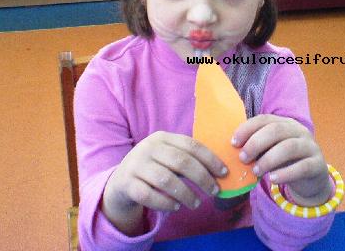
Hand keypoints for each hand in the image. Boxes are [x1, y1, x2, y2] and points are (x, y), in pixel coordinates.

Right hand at [102, 131, 227, 234]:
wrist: (121, 180)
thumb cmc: (154, 167)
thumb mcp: (168, 156)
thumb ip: (188, 159)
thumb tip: (220, 171)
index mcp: (162, 137)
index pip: (191, 145)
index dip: (210, 159)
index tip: (224, 173)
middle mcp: (148, 148)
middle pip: (181, 162)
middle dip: (202, 178)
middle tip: (214, 191)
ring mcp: (136, 165)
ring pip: (166, 180)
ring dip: (186, 194)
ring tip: (196, 203)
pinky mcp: (127, 183)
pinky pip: (150, 196)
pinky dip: (166, 203)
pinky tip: (176, 207)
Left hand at [232, 114, 331, 206]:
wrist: (312, 179)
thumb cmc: (285, 162)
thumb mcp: (271, 151)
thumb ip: (258, 148)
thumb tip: (234, 150)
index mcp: (285, 123)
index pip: (264, 119)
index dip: (247, 129)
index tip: (233, 143)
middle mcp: (299, 131)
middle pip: (276, 130)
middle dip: (256, 143)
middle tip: (243, 158)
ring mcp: (311, 146)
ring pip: (289, 147)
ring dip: (268, 159)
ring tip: (255, 171)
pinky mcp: (318, 164)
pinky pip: (302, 167)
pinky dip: (286, 173)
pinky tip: (273, 180)